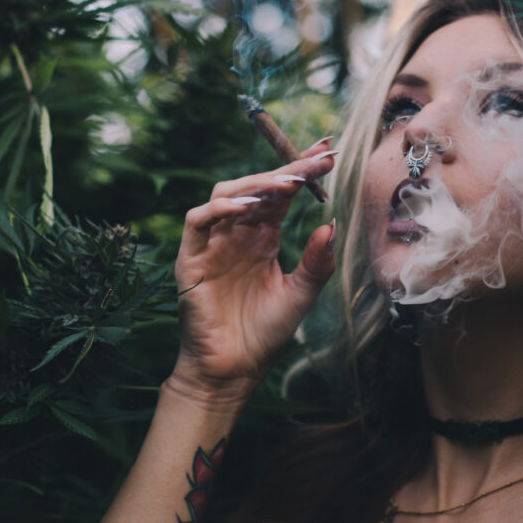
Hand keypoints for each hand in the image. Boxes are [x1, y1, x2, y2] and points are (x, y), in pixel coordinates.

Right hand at [169, 140, 337, 402]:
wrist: (233, 371)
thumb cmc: (264, 334)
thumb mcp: (300, 294)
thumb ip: (316, 262)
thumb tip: (331, 225)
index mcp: (262, 238)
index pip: (281, 194)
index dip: (301, 171)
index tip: (328, 152)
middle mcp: (238, 234)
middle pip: (257, 187)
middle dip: (287, 170)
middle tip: (316, 159)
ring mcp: (213, 243)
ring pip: (226, 194)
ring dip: (256, 184)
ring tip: (287, 183)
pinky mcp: (191, 258)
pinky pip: (198, 221)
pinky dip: (219, 209)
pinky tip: (246, 209)